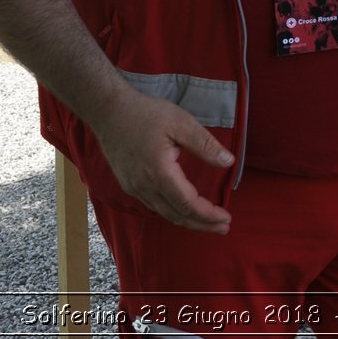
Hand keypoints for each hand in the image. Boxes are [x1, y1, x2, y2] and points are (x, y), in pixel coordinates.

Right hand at [89, 89, 235, 233]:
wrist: (108, 111)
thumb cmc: (145, 113)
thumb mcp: (181, 123)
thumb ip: (205, 144)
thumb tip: (229, 162)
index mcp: (160, 174)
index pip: (188, 204)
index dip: (208, 215)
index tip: (226, 219)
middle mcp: (145, 186)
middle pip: (177, 215)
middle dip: (202, 224)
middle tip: (223, 227)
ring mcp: (134, 187)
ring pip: (164, 213)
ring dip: (187, 220)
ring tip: (207, 221)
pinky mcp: (129, 184)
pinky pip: (154, 205)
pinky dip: (172, 212)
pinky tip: (182, 208)